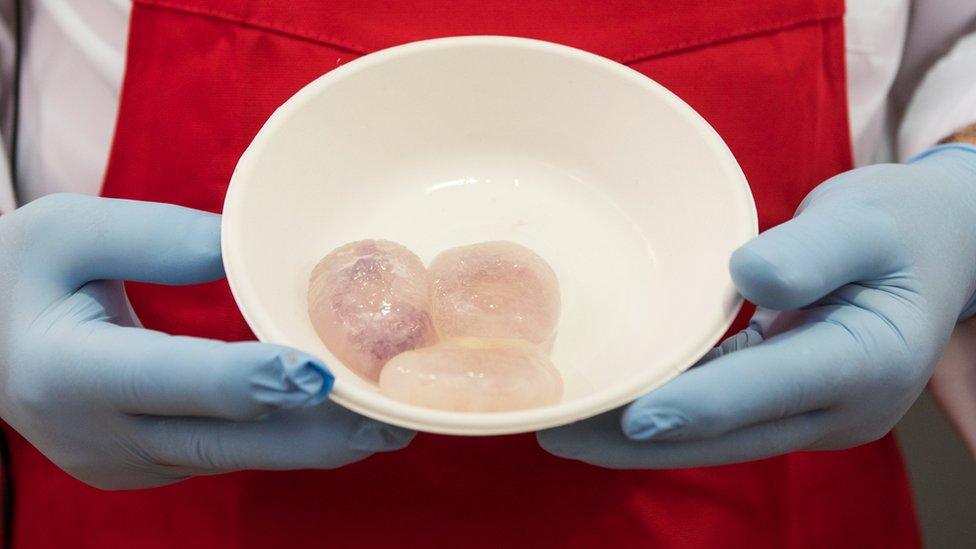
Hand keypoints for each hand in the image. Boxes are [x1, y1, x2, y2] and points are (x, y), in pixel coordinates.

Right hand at [0, 194, 412, 488]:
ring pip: (236, 455)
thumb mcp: (68, 231)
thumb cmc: (16, 275)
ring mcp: (125, 461)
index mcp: (66, 373)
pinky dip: (283, 436)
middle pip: (226, 439)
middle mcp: (99, 435)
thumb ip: (161, 238)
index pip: (176, 378)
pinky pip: (227, 452)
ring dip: (314, 441)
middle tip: (393, 417)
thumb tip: (254, 253)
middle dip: (316, 432)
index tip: (320, 374)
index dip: (252, 378)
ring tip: (390, 420)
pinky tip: (340, 420)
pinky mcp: (148, 465)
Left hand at [538, 144, 975, 467]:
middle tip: (558, 431)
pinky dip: (666, 414)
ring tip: (564, 427)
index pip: (770, 387)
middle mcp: (840, 407)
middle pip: (726, 434)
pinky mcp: (786, 402)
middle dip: (639, 439)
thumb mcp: (866, 222)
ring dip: (641, 436)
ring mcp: (813, 413)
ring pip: (715, 436)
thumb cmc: (899, 227)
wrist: (934, 250)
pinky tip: (610, 407)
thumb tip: (747, 274)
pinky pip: (719, 416)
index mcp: (867, 361)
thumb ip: (813, 251)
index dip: (699, 404)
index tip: (632, 415)